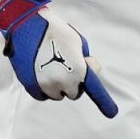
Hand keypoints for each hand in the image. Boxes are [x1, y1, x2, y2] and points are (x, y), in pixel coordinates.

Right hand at [0, 0, 117, 117]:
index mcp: (78, 70)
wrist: (26, 25)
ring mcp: (45, 85)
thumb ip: (86, 59)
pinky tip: (42, 72)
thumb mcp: (78, 41)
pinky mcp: (31, 85)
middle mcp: (63, 81)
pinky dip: (44, 88)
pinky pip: (42, 95)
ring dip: (58, 86)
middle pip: (74, 93)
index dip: (104, 103)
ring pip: (58, 95)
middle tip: (67, 67)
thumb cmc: (55, 31)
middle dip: (74, 83)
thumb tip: (91, 71)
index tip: (112, 113)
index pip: (94, 90)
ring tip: (52, 66)